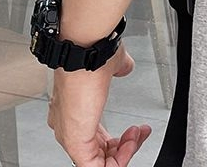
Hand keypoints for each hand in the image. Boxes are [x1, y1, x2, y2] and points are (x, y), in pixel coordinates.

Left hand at [47, 42, 151, 165]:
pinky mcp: (75, 142)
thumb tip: (125, 68)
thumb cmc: (93, 54)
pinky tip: (131, 146)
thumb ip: (119, 69)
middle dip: (124, 147)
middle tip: (140, 133)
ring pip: (98, 162)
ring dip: (124, 152)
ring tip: (138, 136)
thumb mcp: (111, 64)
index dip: (118, 139)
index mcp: (73, 111)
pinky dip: (118, 160)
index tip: (136, 128)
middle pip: (97, 153)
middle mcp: (67, 127)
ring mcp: (70, 136)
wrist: (84, 51)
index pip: (95, 139)